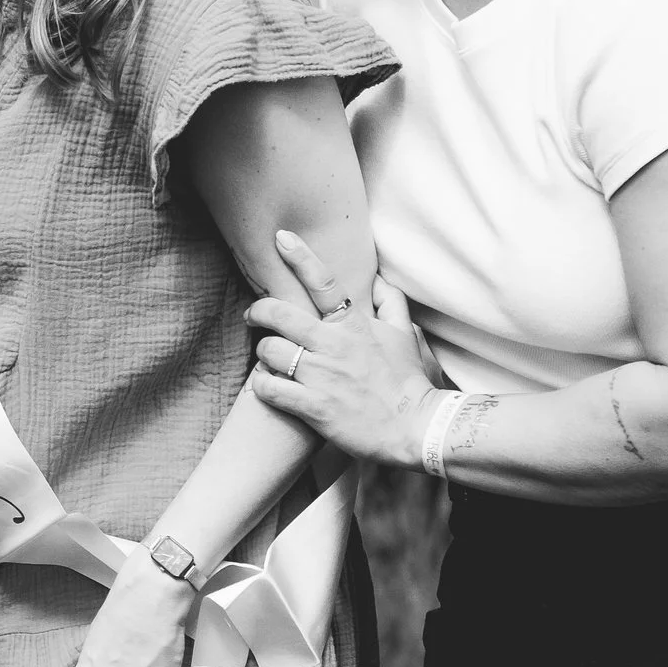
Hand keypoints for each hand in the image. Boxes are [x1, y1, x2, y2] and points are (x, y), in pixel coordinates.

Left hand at [247, 228, 438, 463]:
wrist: (415, 427)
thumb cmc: (408, 381)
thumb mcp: (406, 335)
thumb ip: (391, 302)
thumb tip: (378, 279)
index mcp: (355, 325)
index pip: (323, 282)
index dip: (300, 256)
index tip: (281, 239)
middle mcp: (334, 345)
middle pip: (280, 314)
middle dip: (258, 311)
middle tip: (252, 315)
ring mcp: (321, 376)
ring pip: (269, 351)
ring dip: (263, 353)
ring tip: (268, 359)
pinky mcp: (313, 407)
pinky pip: (269, 388)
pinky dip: (261, 385)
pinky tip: (267, 385)